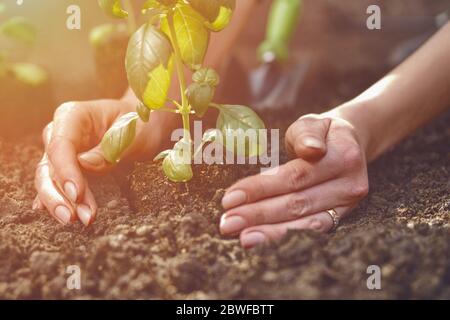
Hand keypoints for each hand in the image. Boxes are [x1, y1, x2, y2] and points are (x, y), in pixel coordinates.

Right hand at [33, 98, 172, 225]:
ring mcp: (61, 152)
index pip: (60, 146)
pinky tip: (62, 216)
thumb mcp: (131, 133)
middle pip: (48, 166)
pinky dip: (60, 202)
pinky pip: (57, 186)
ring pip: (49, 180)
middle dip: (59, 195)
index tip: (77, 194)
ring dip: (62, 203)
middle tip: (76, 217)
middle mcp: (59, 133)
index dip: (65, 172)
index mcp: (72, 116)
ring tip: (83, 220)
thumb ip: (109, 149)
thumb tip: (85, 164)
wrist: (144, 125)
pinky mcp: (66, 168)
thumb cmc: (138, 124)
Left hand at [220, 113, 368, 247]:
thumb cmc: (320, 134)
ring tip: (242, 238)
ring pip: (305, 224)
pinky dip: (286, 237)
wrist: (348, 145)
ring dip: (270, 233)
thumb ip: (307, 133)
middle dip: (258, 215)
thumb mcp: (313, 123)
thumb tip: (312, 149)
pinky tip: (263, 242)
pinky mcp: (340, 218)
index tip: (230, 198)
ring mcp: (347, 206)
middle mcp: (349, 185)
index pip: (294, 176)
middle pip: (297, 203)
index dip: (261, 188)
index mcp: (342, 157)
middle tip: (227, 224)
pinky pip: (312, 232)